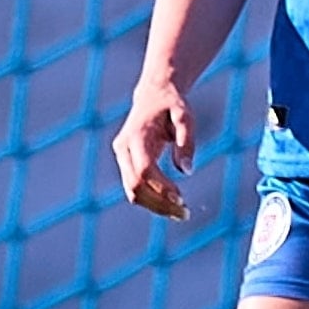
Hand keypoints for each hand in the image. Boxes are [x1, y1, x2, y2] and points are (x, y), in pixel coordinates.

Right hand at [113, 80, 195, 218]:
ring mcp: (121, 156)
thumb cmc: (172, 104)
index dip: (160, 187)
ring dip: (155, 206)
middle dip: (159, 203)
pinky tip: (171, 204)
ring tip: (181, 213)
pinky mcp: (125, 162)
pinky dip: (151, 199)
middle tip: (185, 213)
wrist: (153, 95)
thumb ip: (186, 141)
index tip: (181, 198)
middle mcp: (123, 148)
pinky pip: (134, 187)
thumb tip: (186, 171)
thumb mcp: (185, 116)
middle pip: (134, 186)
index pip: (144, 170)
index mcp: (136, 135)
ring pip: (132, 191)